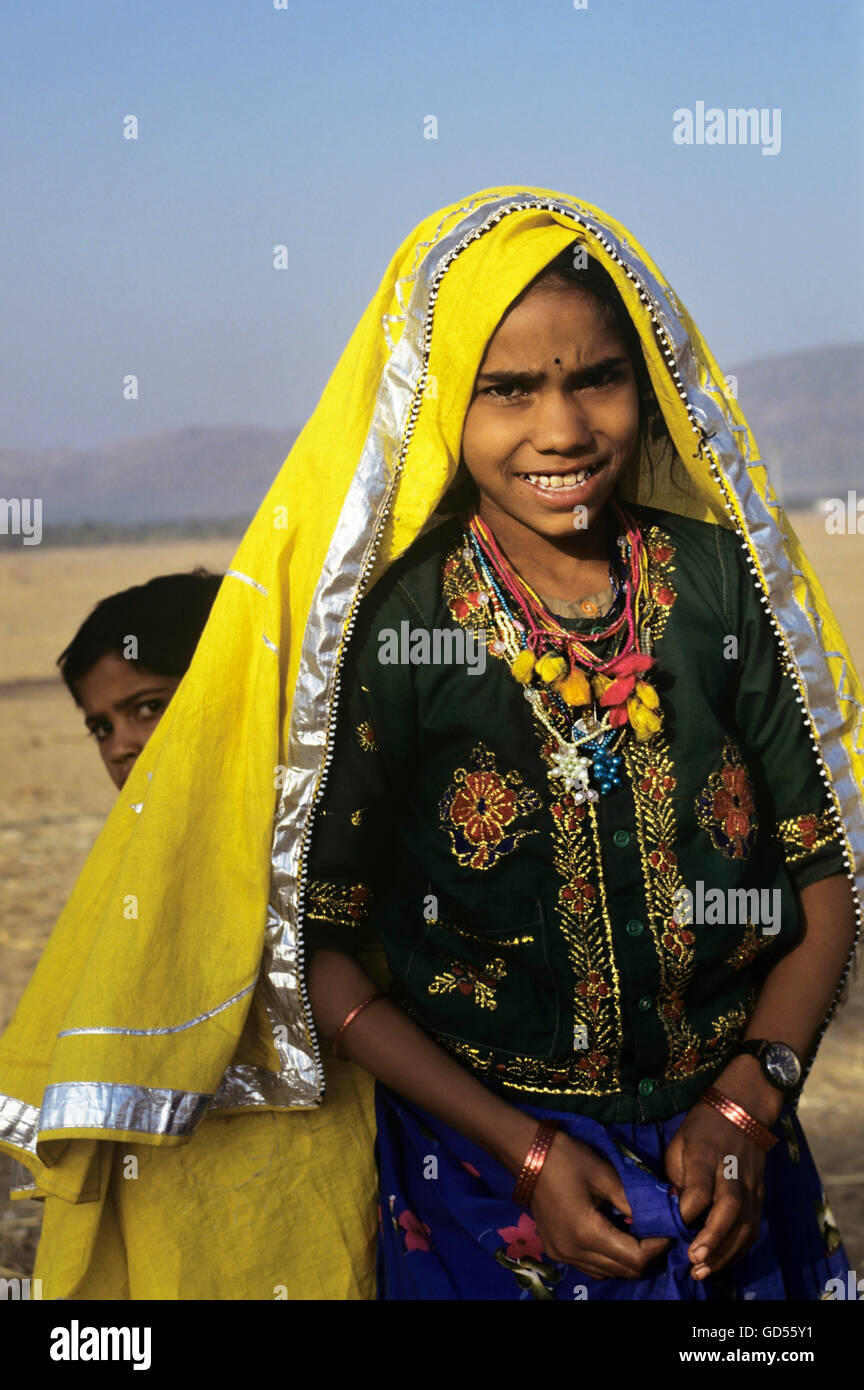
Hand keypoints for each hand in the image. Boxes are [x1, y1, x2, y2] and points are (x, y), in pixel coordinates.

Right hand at [528, 1130, 671, 1279]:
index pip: (635, 1258)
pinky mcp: (556, 1251)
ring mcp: (562, 1255)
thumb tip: (660, 1216)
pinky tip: (612, 1236)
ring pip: (607, 1272)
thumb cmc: (568, 1159)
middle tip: (656, 1230)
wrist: (527, 1155)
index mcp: (587, 1232)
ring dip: (627, 1258)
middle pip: (624, 1270)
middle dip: (646, 1254)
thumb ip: (633, 1201)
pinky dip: (608, 1259)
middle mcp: (574, 1251)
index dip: (657, 1247)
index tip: (668, 1228)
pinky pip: (591, 1267)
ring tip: (636, 1233)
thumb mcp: (605, 1175)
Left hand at [664, 1101, 766, 1280]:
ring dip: (725, 1252)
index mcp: (706, 1154)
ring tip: (703, 1271)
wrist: (743, 1108)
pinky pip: (753, 1227)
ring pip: (745, 1223)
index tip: (673, 1229)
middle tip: (693, 1262)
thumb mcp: (679, 1143)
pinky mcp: (761, 1194)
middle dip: (712, 1239)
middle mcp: (732, 1171)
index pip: (699, 1189)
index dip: (687, 1212)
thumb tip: (671, 1213)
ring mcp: (751, 1184)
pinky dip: (739, 1248)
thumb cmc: (702, 1127)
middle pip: (729, 1209)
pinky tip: (722, 1261)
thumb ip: (677, 1177)